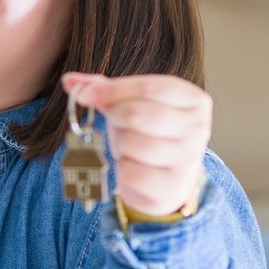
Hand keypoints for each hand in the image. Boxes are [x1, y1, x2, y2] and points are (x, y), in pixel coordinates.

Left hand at [62, 72, 211, 216]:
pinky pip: (129, 172)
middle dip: (116, 120)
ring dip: (120, 147)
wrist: (168, 184)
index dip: (112, 90)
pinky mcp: (171, 187)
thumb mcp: (134, 106)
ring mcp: (188, 159)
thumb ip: (106, 90)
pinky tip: (136, 171)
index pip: (148, 86)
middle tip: (121, 127)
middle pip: (135, 113)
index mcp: (194, 99)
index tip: (85, 94)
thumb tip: (71, 81)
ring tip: (132, 151)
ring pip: (130, 143)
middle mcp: (198, 127)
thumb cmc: (150, 136)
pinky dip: (123, 171)